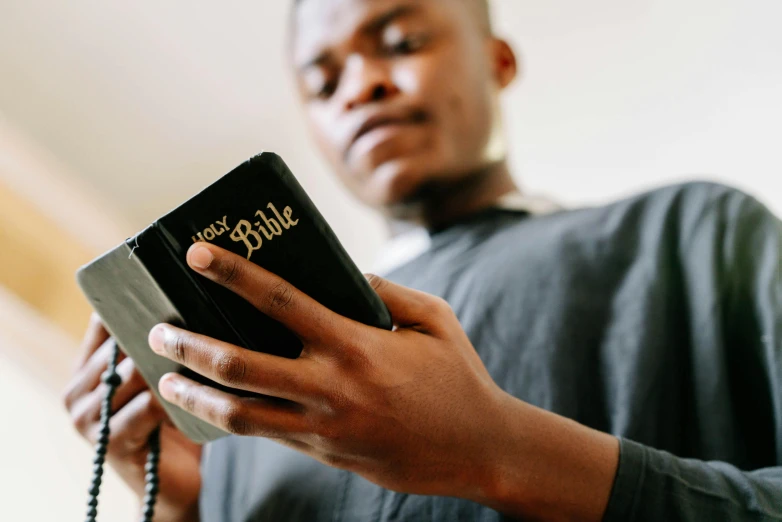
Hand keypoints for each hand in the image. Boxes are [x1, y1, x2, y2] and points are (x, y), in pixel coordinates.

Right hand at [63, 313, 201, 521]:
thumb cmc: (174, 419)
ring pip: (134, 371)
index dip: (135, 304)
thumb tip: (187, 297)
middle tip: (199, 326)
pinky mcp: (110, 443)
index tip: (172, 293)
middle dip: (162, 336)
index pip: (103, 319)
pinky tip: (195, 398)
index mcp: (87, 366)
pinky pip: (147, 405)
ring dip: (171, 367)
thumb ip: (159, 345)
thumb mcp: (162, 375)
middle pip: (121, 343)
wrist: (175, 481)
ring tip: (202, 362)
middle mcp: (78, 389)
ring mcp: (88, 418)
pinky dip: (176, 399)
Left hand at [147, 242, 511, 499]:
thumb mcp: (435, 320)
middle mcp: (331, 387)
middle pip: (240, 365)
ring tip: (165, 377)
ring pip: (239, 414)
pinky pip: (266, 435)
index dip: (234, 274)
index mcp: (356, 343)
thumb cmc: (458, 378)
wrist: (478, 449)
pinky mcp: (324, 453)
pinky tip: (211, 405)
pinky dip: (231, 418)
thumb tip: (346, 275)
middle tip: (157, 327)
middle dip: (189, 344)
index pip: (280, 302)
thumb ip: (388, 291)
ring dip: (193, 394)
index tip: (197, 253)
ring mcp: (323, 427)